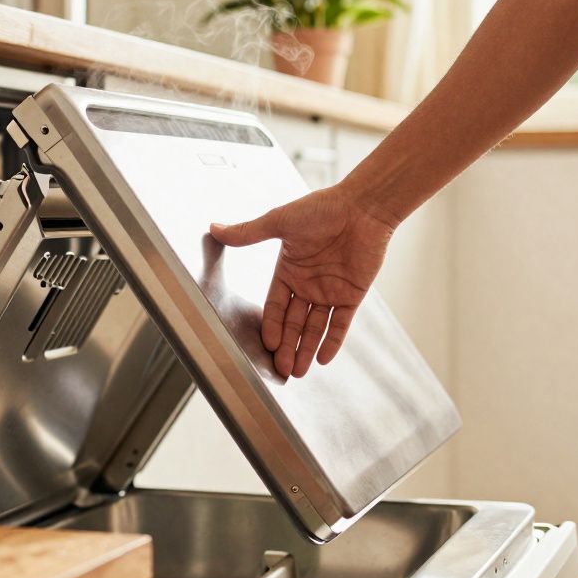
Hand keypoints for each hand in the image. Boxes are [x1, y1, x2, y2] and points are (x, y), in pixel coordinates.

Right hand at [210, 185, 395, 377]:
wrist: (362, 207)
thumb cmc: (321, 209)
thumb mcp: (280, 222)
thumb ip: (249, 233)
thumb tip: (215, 227)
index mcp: (288, 270)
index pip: (275, 305)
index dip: (271, 325)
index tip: (268, 344)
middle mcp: (308, 284)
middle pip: (293, 322)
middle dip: (287, 345)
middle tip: (281, 368)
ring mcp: (330, 291)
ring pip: (315, 327)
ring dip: (306, 348)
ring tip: (298, 370)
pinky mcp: (352, 294)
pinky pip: (341, 323)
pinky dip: (332, 340)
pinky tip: (323, 358)